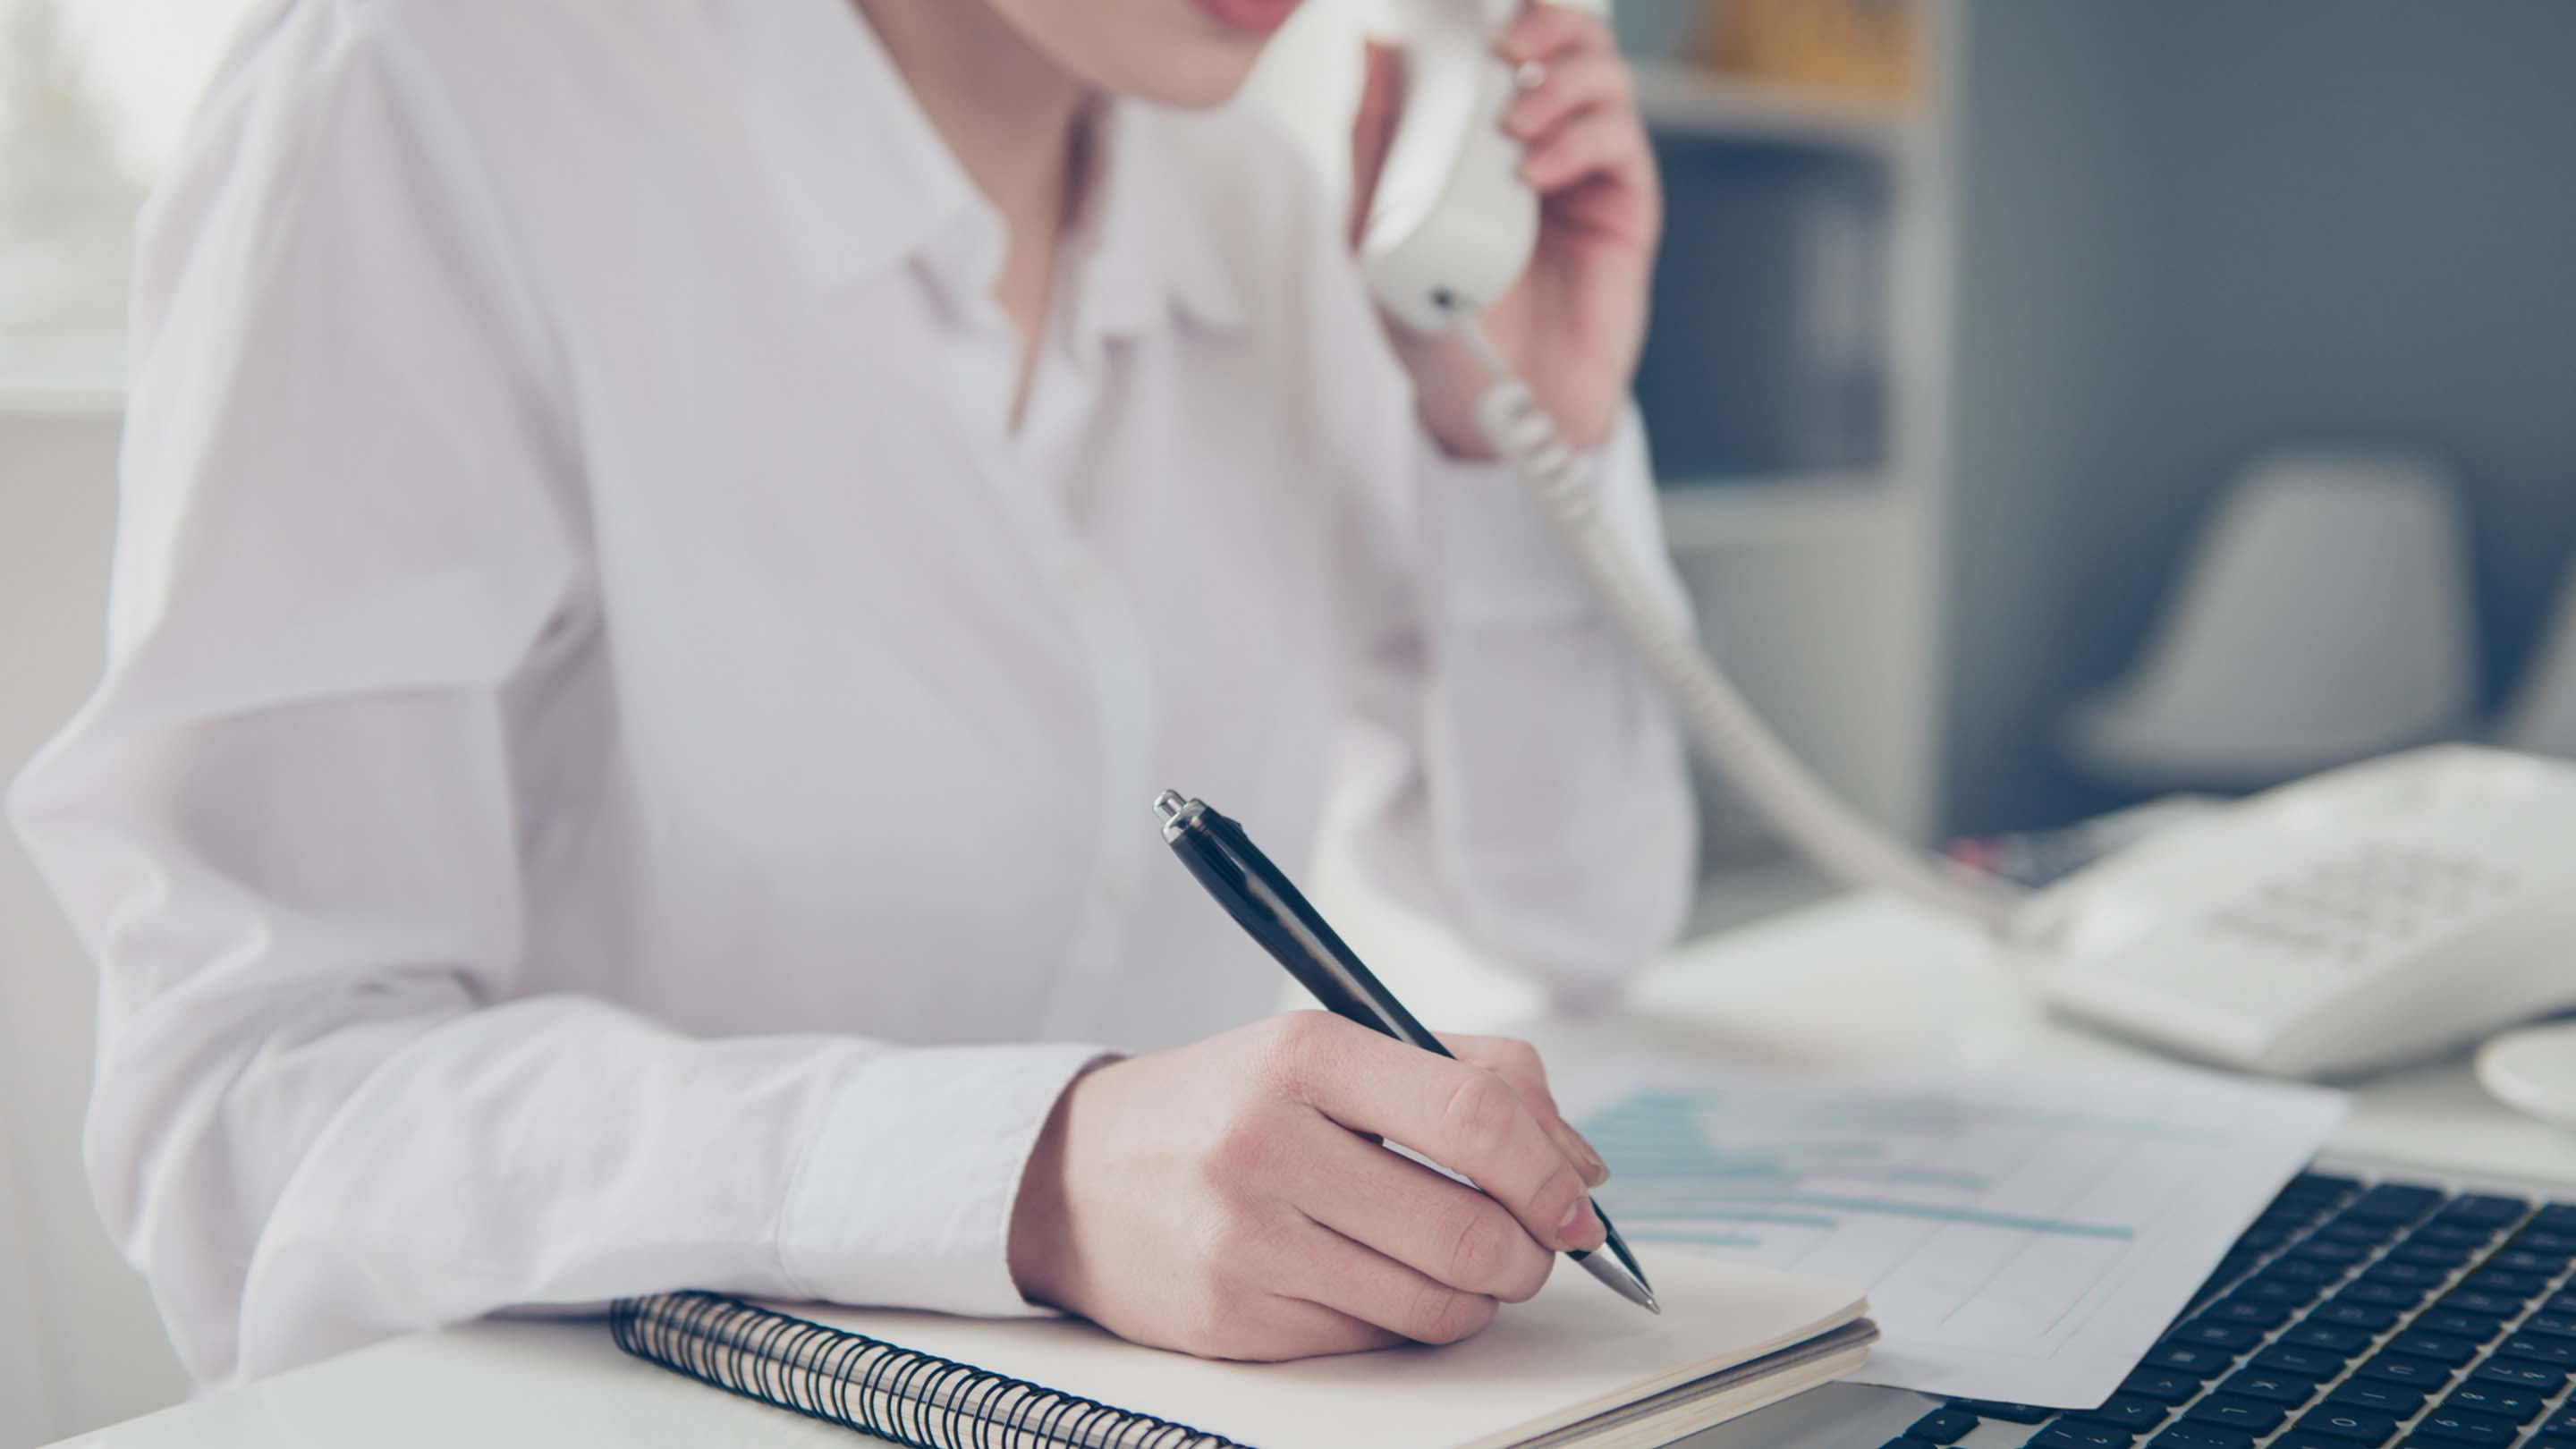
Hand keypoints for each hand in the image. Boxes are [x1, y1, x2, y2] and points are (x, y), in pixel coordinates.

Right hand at [1007, 1014, 1612, 1359]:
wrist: (1075, 1176)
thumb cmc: (1228, 1106)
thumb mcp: (1331, 1051)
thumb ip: (1469, 1077)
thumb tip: (1582, 1166)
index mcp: (1305, 1054)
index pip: (1472, 1116)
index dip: (1549, 1172)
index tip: (1577, 1203)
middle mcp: (1268, 1143)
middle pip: (1467, 1229)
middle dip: (1529, 1254)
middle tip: (1532, 1249)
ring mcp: (1245, 1240)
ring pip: (1433, 1305)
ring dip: (1477, 1298)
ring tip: (1459, 1266)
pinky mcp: (1232, 1320)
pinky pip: (1373, 1342)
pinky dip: (1404, 1323)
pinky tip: (1378, 1284)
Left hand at [1349, 4, 1660, 456]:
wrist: (1497, 409)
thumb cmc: (1440, 327)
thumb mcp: (1377, 233)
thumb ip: (1371, 144)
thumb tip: (1367, 50)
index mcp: (1482, 130)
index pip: (1503, 40)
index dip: (1501, 10)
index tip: (1469, 7)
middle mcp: (1541, 137)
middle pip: (1567, 37)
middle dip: (1543, 20)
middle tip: (1506, 42)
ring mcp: (1587, 168)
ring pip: (1604, 76)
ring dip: (1562, 80)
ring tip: (1517, 122)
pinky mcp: (1625, 206)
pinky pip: (1619, 142)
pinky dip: (1580, 140)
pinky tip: (1537, 173)